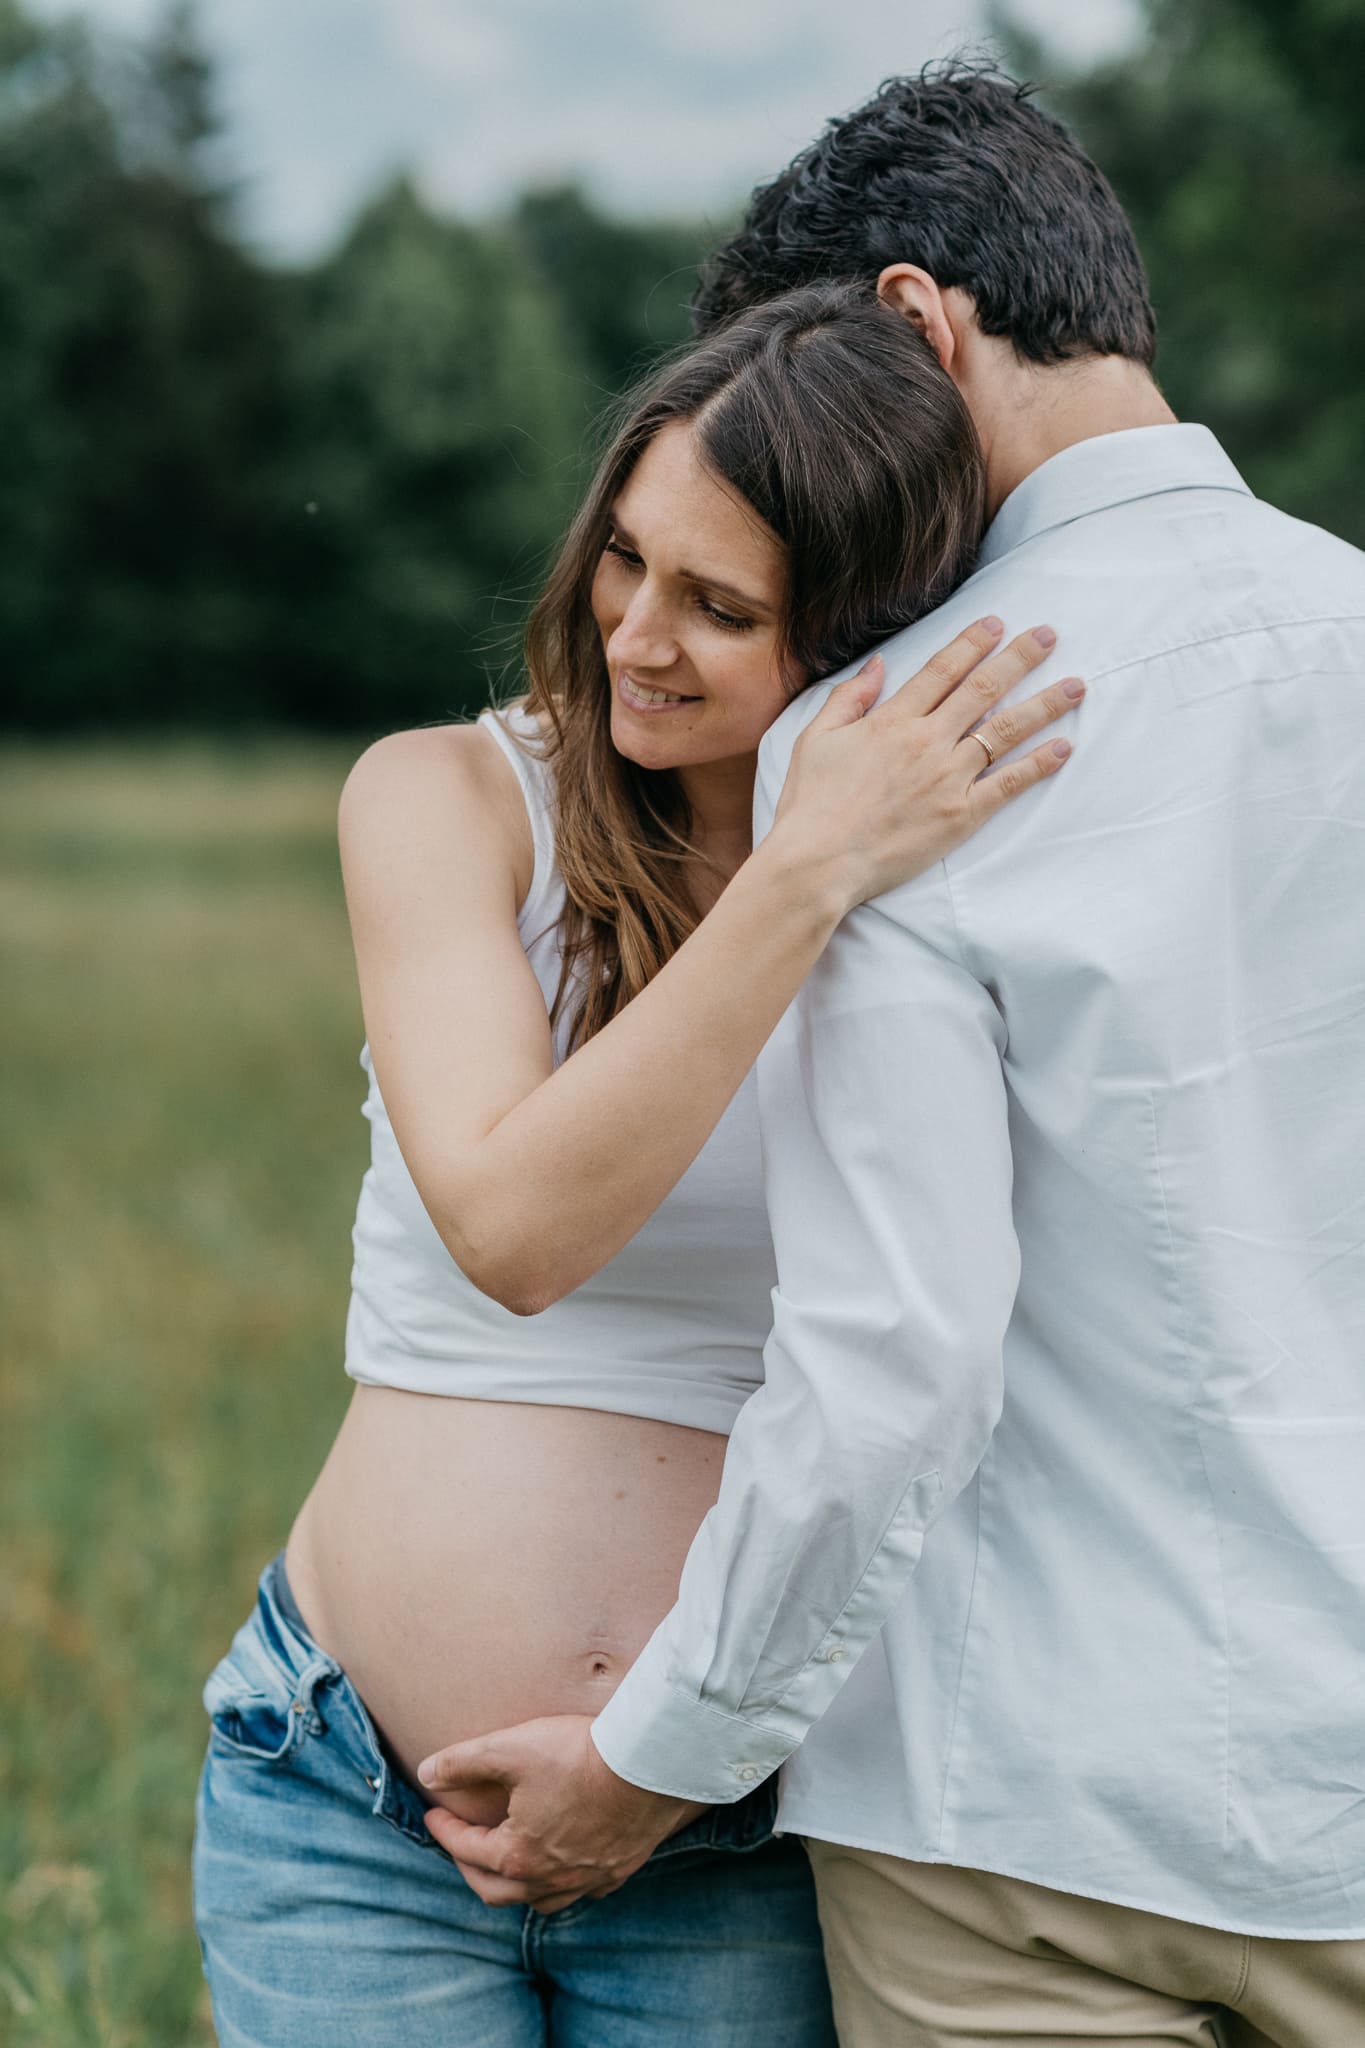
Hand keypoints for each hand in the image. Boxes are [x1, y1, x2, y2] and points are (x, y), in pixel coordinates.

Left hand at [418, 1714, 705, 1912]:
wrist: (649, 1765)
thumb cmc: (577, 1755)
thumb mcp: (510, 1748)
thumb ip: (463, 1761)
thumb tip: (426, 1773)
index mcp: (517, 1854)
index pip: (466, 1849)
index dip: (444, 1830)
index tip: (433, 1813)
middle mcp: (548, 1879)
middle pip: (496, 1890)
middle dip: (470, 1867)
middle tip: (460, 1845)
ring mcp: (586, 1880)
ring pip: (539, 1900)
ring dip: (515, 1885)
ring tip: (508, 1863)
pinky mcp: (618, 1871)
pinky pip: (583, 1891)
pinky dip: (563, 1883)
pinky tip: (565, 1865)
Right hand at [770, 617, 1081, 914]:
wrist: (818, 862)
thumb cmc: (810, 804)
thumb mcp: (814, 739)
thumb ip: (849, 699)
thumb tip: (879, 665)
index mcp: (892, 721)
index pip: (942, 670)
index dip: (972, 643)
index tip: (997, 624)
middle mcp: (926, 741)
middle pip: (983, 690)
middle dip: (1020, 658)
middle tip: (1049, 636)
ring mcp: (948, 778)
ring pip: (1005, 731)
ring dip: (1044, 704)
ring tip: (1075, 685)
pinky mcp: (961, 815)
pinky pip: (1008, 783)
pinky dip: (1038, 764)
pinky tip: (1063, 746)